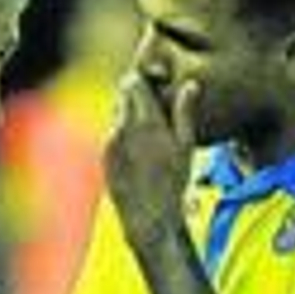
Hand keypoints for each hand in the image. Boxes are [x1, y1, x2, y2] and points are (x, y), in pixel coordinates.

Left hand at [105, 74, 198, 248]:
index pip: (134, 82)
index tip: (154, 78)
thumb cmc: (174, 181)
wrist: (148, 216)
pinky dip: (122, 131)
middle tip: (151, 97)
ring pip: (116, 113)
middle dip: (134, 91)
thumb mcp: (185, 145)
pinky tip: (139, 145)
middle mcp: (122, 128)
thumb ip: (184, 112)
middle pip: (122, 94)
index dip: (143, 77)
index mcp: (145, 121)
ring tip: (148, 125)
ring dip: (128, 112)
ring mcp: (110, 141)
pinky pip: (112, 133)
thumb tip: (190, 84)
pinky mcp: (104, 155)